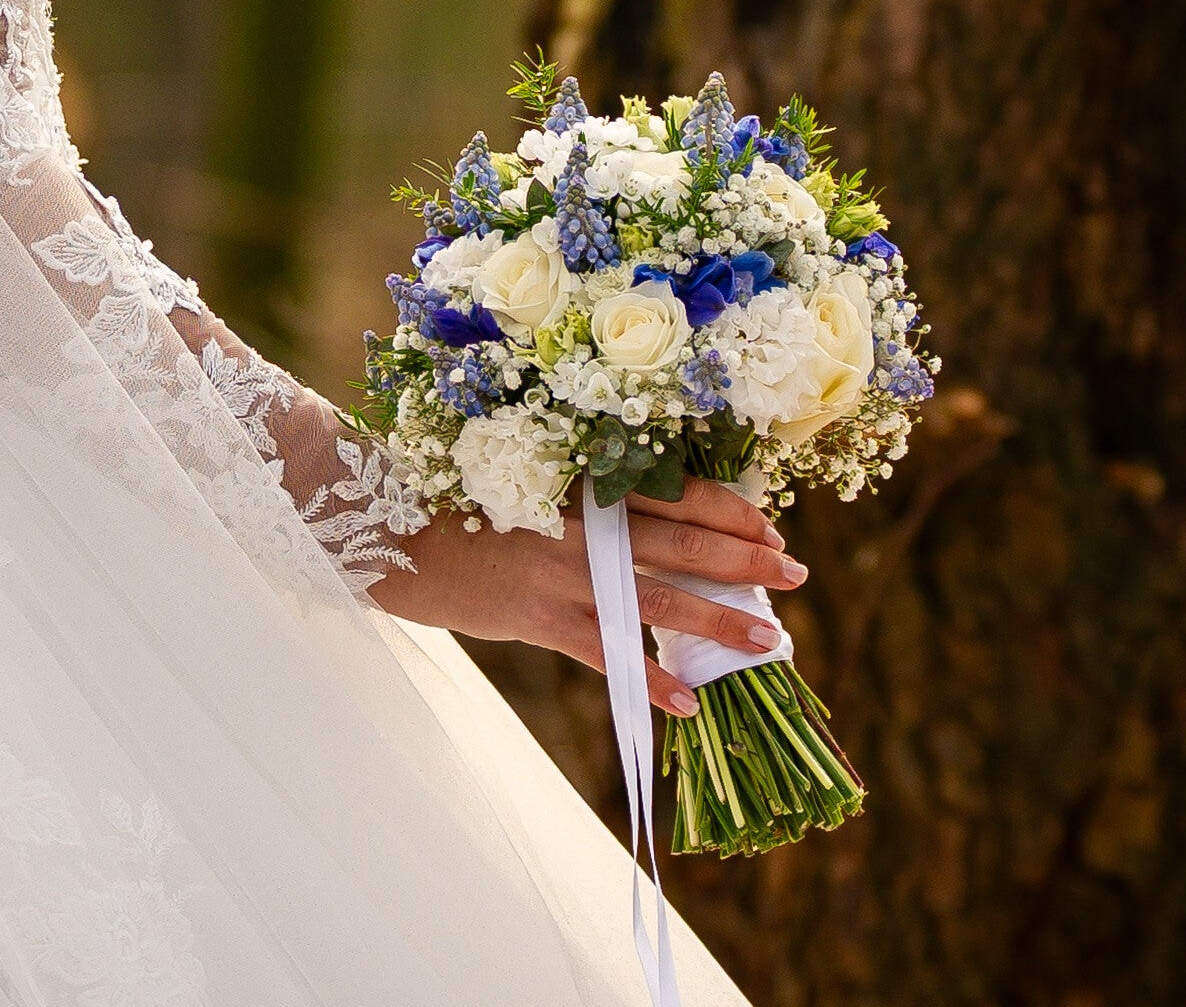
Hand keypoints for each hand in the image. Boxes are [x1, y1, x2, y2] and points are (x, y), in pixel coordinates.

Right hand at [368, 478, 806, 716]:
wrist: (389, 532)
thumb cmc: (456, 504)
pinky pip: (607, 653)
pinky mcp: (537, 614)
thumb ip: (583, 502)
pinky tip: (686, 703)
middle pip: (684, 541)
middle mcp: (583, 524)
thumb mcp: (526, 484)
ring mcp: (562, 571)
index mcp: (584, 482)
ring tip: (771, 642)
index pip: (678, 492)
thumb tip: (644, 522)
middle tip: (796, 575)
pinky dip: (649, 681)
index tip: (770, 528)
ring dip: (721, 621)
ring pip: (660, 599)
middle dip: (747, 561)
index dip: (731, 512)